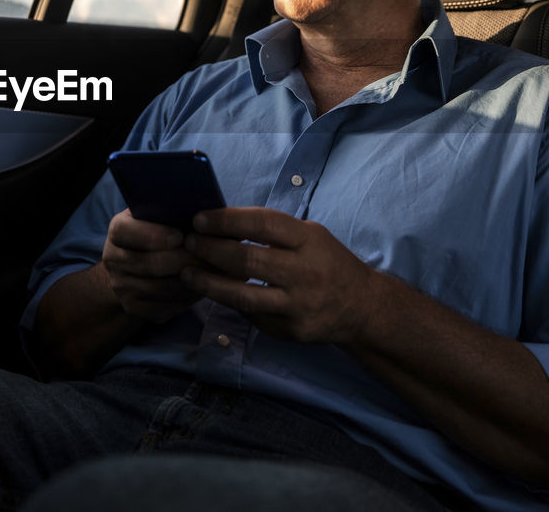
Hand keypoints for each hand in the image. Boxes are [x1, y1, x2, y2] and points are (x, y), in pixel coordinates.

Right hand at [101, 209, 201, 322]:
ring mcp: (121, 286)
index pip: (126, 232)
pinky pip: (162, 307)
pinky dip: (185, 299)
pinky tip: (201, 288)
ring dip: (189, 281)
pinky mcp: (133, 306)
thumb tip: (205, 212)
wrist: (134, 266)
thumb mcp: (157, 216)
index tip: (179, 237)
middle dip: (182, 260)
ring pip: (159, 288)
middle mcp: (113, 259)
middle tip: (209, 257)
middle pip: (147, 264)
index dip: (152, 235)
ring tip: (212, 273)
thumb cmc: (157, 232)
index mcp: (117, 231)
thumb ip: (172, 212)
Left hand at [181, 207, 371, 344]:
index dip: (226, 220)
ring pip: (243, 296)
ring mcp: (299, 305)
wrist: (361, 306)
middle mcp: (305, 272)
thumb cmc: (327, 262)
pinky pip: (252, 316)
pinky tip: (214, 293)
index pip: (261, 224)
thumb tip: (222, 223)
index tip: (200, 219)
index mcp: (309, 240)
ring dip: (209, 283)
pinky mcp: (292, 330)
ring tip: (187, 273)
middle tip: (188, 243)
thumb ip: (273, 232)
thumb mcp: (310, 236)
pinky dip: (230, 303)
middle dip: (210, 250)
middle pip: (247, 260)